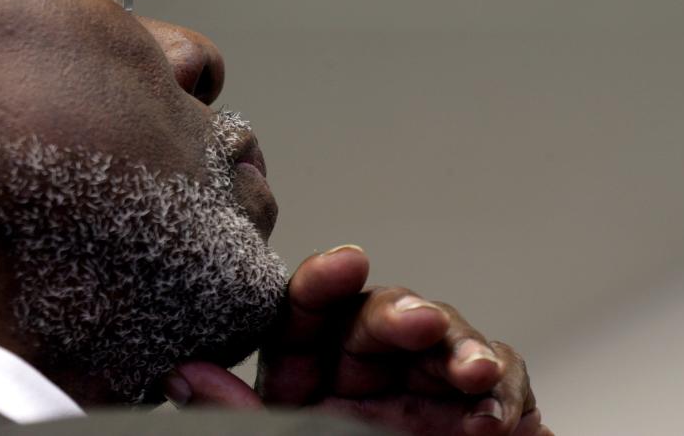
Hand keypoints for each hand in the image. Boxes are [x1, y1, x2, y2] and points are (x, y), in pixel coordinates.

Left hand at [164, 245, 551, 435]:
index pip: (307, 322)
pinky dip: (501, 391)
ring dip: (460, 347)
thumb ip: (244, 420)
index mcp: (313, 388)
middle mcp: (368, 381)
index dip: (321, 285)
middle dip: (401, 312)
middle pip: (376, 321)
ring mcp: (425, 392)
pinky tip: (492, 414)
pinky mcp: (480, 409)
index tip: (344, 263)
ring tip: (470, 372)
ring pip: (441, 337)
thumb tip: (182, 375)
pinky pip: (497, 379)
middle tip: (420, 322)